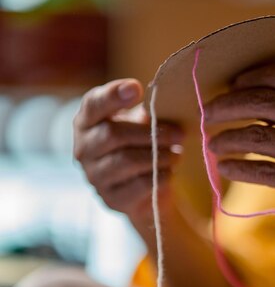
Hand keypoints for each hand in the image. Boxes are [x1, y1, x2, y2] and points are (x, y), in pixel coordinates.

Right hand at [73, 79, 182, 215]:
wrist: (145, 189)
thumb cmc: (141, 144)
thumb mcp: (141, 122)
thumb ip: (147, 111)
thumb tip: (163, 101)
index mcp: (87, 121)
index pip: (93, 104)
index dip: (112, 95)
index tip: (136, 87)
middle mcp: (84, 148)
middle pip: (112, 135)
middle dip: (150, 132)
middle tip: (179, 133)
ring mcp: (95, 176)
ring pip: (126, 161)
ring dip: (158, 156)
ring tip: (177, 154)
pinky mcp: (111, 199)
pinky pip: (138, 185)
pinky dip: (160, 176)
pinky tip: (170, 171)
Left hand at [205, 64, 274, 233]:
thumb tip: (263, 95)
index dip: (248, 79)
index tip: (231, 86)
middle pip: (263, 103)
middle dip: (227, 106)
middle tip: (208, 113)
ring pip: (258, 138)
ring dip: (227, 138)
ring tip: (211, 143)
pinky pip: (265, 172)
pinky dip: (238, 168)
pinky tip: (225, 166)